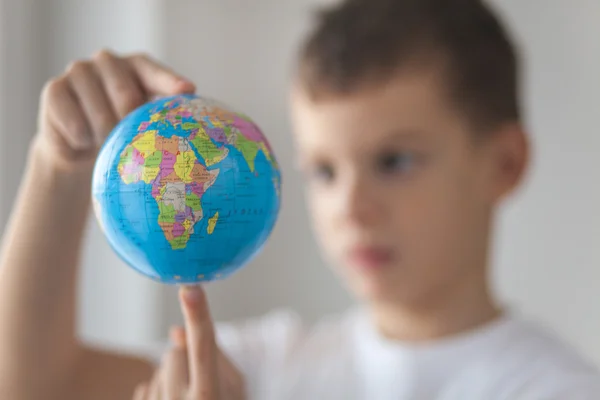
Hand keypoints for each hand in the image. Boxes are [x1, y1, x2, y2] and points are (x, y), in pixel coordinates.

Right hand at [32, 49, 195, 170]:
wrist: (79, 149)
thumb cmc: (123, 132)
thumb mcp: (145, 124)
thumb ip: (163, 118)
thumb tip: (190, 123)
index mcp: (136, 66)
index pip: (153, 71)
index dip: (169, 82)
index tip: (186, 91)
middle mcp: (108, 62)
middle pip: (126, 94)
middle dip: (132, 125)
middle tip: (134, 145)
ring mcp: (78, 72)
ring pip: (99, 112)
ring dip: (107, 138)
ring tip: (108, 145)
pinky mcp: (54, 90)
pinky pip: (75, 123)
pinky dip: (84, 140)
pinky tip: (84, 143)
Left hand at [133, 286, 245, 399]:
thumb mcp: (234, 387)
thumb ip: (212, 355)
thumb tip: (177, 330)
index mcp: (209, 397)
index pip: (203, 347)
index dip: (197, 315)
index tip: (190, 289)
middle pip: (175, 353)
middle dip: (187, 360)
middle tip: (204, 385)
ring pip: (160, 368)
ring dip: (173, 378)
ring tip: (190, 399)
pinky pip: (145, 387)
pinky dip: (159, 393)